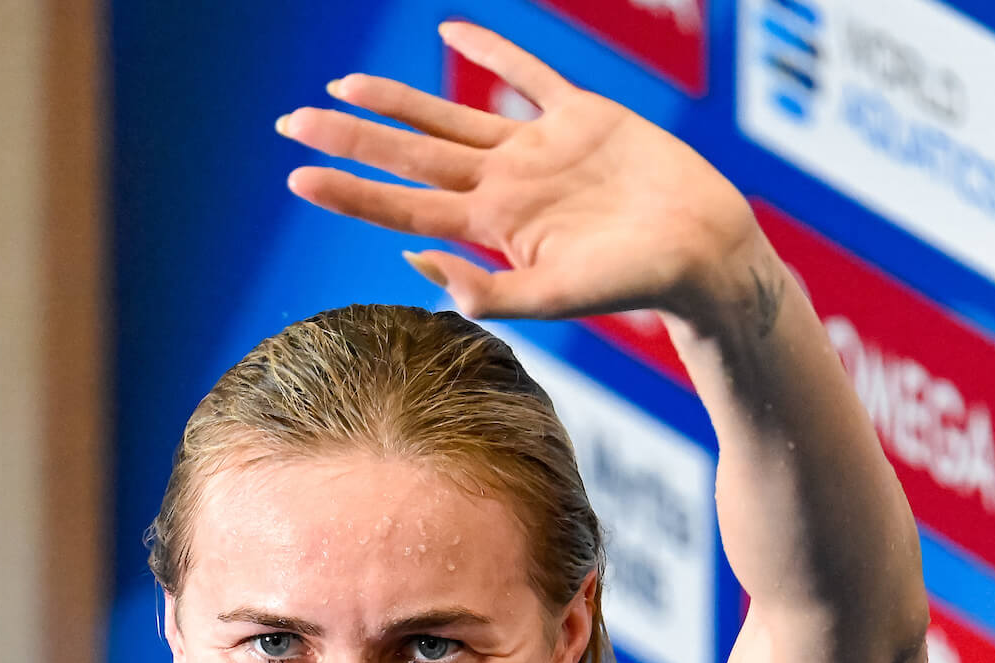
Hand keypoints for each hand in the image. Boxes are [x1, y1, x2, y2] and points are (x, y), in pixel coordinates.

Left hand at [280, 22, 772, 334]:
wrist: (705, 253)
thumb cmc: (637, 284)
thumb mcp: (557, 298)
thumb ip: (488, 291)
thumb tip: (417, 262)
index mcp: (492, 226)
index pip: (402, 204)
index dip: (348, 191)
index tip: (296, 178)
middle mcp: (504, 185)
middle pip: (410, 155)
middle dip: (349, 139)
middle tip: (289, 123)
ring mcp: (538, 149)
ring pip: (452, 116)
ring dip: (397, 102)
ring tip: (343, 88)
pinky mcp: (582, 117)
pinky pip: (528, 73)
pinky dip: (490, 50)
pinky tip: (451, 32)